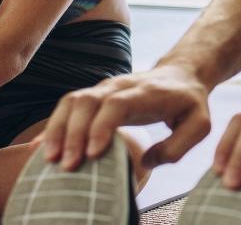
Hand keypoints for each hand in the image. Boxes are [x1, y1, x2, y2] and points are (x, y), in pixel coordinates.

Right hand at [39, 64, 211, 170]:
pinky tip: (41, 148)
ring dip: (58, 129)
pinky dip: (53, 126)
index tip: (93, 153)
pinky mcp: (94, 96)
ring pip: (72, 101)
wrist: (180, 75)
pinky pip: (68, 106)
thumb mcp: (200, 125)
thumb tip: (146, 161)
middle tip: (67, 164)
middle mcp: (119, 86)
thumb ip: (178, 145)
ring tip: (49, 159)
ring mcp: (103, 89)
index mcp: (145, 92)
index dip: (101, 126)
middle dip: (73, 133)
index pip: (116, 104)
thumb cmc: (189, 103)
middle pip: (87, 101)